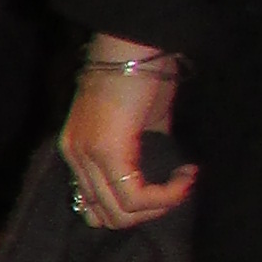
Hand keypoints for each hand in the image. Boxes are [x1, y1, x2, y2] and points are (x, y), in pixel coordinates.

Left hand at [61, 40, 195, 231]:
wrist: (134, 44)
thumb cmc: (142, 75)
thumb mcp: (140, 125)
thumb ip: (142, 154)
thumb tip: (163, 178)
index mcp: (78, 152)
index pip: (95, 206)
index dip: (134, 208)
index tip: (166, 189)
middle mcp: (75, 158)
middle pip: (106, 217)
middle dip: (149, 213)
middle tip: (178, 190)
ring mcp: (87, 157)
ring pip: (121, 213)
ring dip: (161, 206)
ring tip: (184, 182)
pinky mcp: (106, 152)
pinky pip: (135, 197)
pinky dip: (166, 195)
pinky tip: (186, 175)